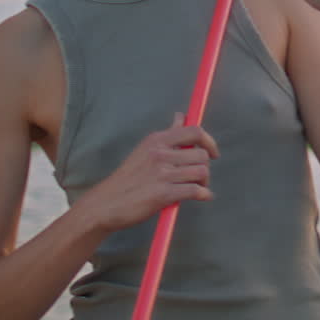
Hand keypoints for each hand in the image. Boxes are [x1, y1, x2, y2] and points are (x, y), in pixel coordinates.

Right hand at [78, 113, 217, 232]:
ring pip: (202, 172)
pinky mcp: (163, 194)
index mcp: (156, 140)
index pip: (194, 131)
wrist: (106, 204)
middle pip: (202, 154)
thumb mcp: (145, 150)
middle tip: (199, 177)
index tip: (213, 153)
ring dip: (205, 182)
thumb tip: (181, 115)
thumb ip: (167, 134)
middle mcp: (160, 154)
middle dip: (205, 167)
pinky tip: (201, 197)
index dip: (209, 141)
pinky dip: (204, 195)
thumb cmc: (128, 178)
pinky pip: (196, 191)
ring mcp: (162, 173)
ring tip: (198, 188)